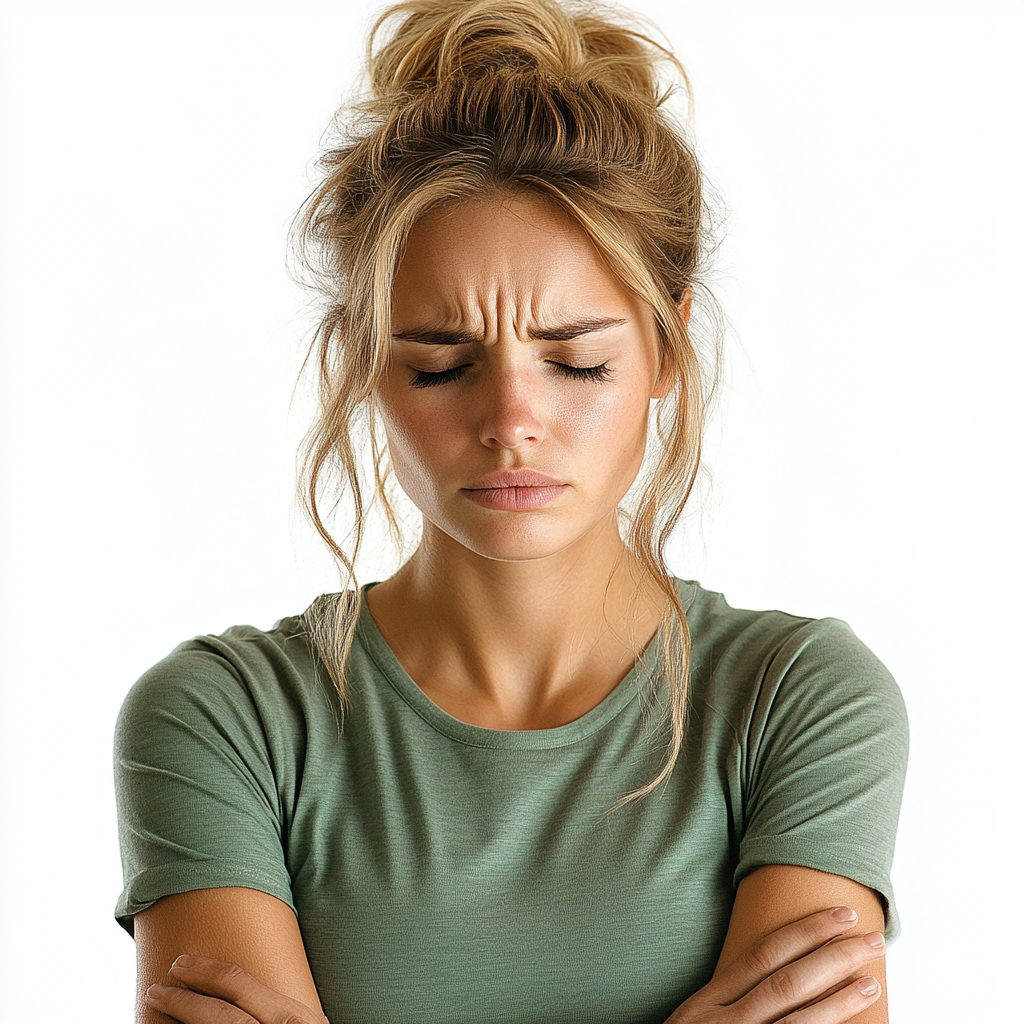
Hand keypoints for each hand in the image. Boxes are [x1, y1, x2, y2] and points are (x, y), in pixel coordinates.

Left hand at [146, 955, 329, 1023]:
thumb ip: (278, 1012)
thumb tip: (233, 991)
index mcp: (294, 1019)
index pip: (241, 984)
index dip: (207, 971)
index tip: (183, 964)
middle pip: (219, 1015)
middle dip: (184, 999)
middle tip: (157, 988)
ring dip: (181, 1022)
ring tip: (159, 1010)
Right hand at [664, 907, 883, 1022]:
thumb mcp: (694, 1022)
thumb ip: (727, 1001)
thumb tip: (778, 973)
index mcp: (706, 1003)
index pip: (762, 955)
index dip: (803, 932)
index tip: (838, 915)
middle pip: (787, 982)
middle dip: (833, 956)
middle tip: (872, 938)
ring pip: (799, 1020)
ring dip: (841, 1000)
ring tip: (872, 981)